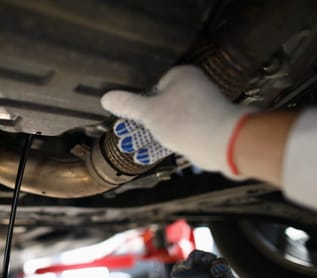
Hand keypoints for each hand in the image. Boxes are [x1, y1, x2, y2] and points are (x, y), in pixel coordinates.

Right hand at [100, 65, 255, 175]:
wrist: (222, 143)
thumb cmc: (186, 120)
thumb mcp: (149, 112)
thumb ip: (128, 105)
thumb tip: (106, 97)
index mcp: (181, 75)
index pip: (152, 84)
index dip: (139, 99)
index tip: (126, 112)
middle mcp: (193, 87)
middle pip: (160, 102)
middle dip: (144, 117)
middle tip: (125, 129)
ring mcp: (199, 107)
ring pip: (168, 118)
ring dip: (153, 131)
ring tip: (131, 143)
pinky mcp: (203, 126)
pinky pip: (179, 130)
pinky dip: (166, 138)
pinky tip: (152, 150)